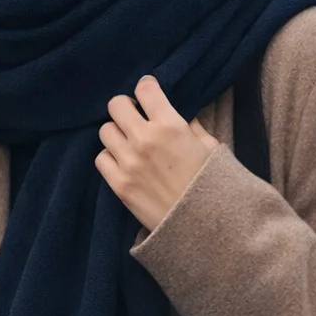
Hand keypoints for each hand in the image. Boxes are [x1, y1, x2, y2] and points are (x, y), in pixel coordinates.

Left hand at [96, 75, 218, 232]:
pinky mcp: (119, 184)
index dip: (146, 87)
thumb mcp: (211, 149)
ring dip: (117, 133)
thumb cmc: (215, 186)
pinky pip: (101, 158)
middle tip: (134, 117)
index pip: (145, 89)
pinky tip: (123, 162)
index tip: (147, 92)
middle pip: (116, 105)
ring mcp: (129, 162)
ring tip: (129, 143)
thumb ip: (192, 128)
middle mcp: (145, 140)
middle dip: (125, 108)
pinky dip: (110, 158)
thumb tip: (181, 117)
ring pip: (105, 130)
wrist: (207, 228)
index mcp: (171, 126)